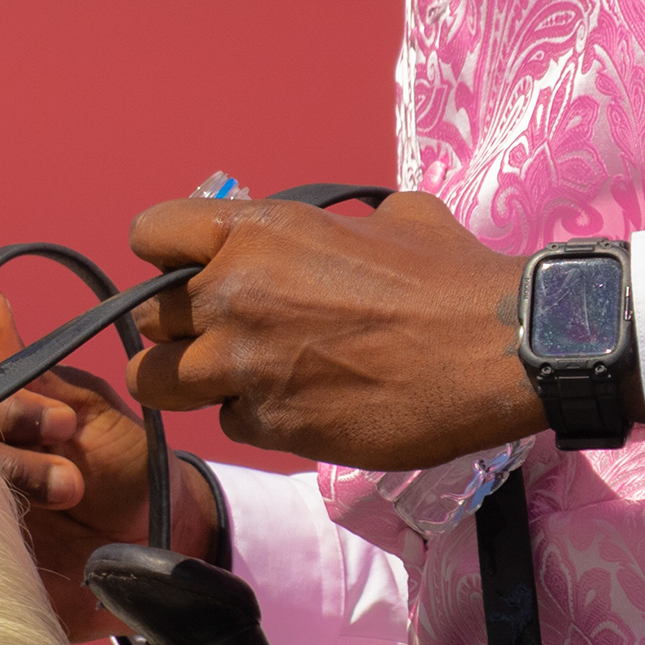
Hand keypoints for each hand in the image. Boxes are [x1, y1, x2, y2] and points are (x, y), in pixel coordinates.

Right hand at [0, 287, 223, 641]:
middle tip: (69, 472)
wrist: (162, 545)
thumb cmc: (127, 466)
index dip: (3, 411)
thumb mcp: (89, 413)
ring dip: (11, 498)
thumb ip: (33, 371)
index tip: (59, 422)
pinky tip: (24, 552)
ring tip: (71, 495)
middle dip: (10, 456)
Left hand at [127, 191, 566, 470]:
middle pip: (145, 318)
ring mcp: (246, 365)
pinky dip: (255, 419)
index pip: (150, 233)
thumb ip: (332, 224)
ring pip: (156, 382)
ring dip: (191, 383)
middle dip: (177, 328)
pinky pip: (228, 423)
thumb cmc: (453, 276)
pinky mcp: (270, 425)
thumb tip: (336, 227)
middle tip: (222, 335)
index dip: (165, 255)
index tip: (191, 272)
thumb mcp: (389, 219)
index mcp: (257, 233)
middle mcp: (235, 295)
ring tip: (237, 379)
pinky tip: (303, 407)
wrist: (499, 351)